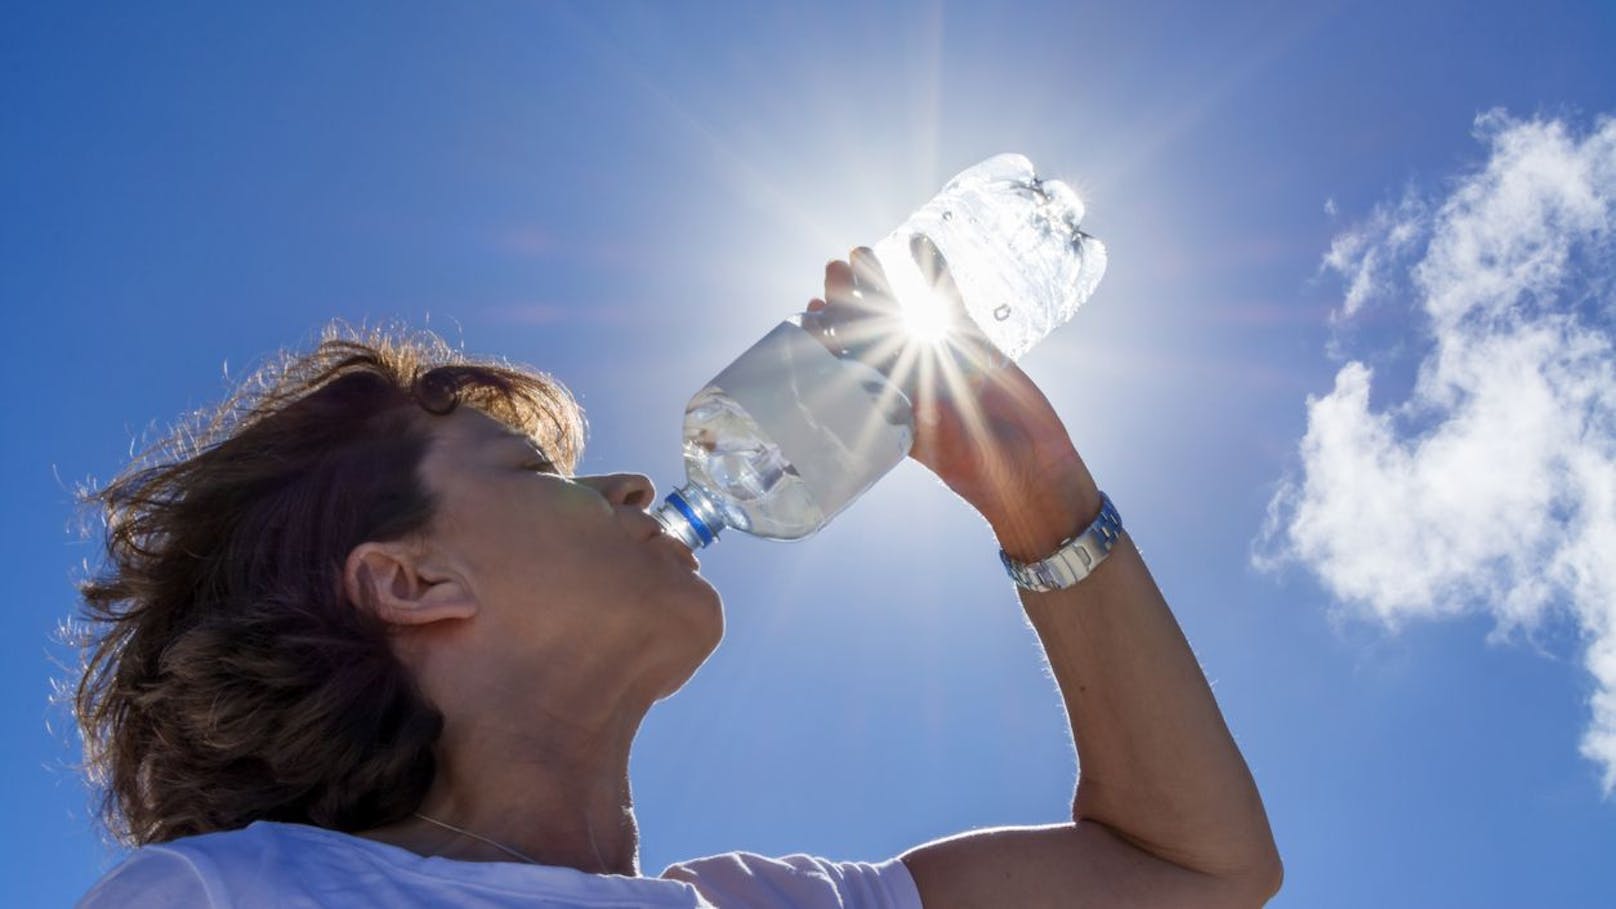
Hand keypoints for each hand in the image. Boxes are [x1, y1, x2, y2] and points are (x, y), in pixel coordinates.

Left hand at [808, 239, 1101, 559]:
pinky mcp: (971, 341)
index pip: (848, 360)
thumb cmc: (976, 468)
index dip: (829, 335)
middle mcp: (907, 373)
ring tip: (861, 251)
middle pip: (870, 327)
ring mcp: (938, 353)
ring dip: (883, 279)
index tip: (811, 311)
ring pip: (904, 307)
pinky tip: (920, 242)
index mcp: (886, 401)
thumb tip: (884, 392)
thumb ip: (909, 415)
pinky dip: (935, 271)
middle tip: (833, 268)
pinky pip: (948, 300)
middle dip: (849, 298)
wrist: (1031, 470)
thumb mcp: (933, 445)